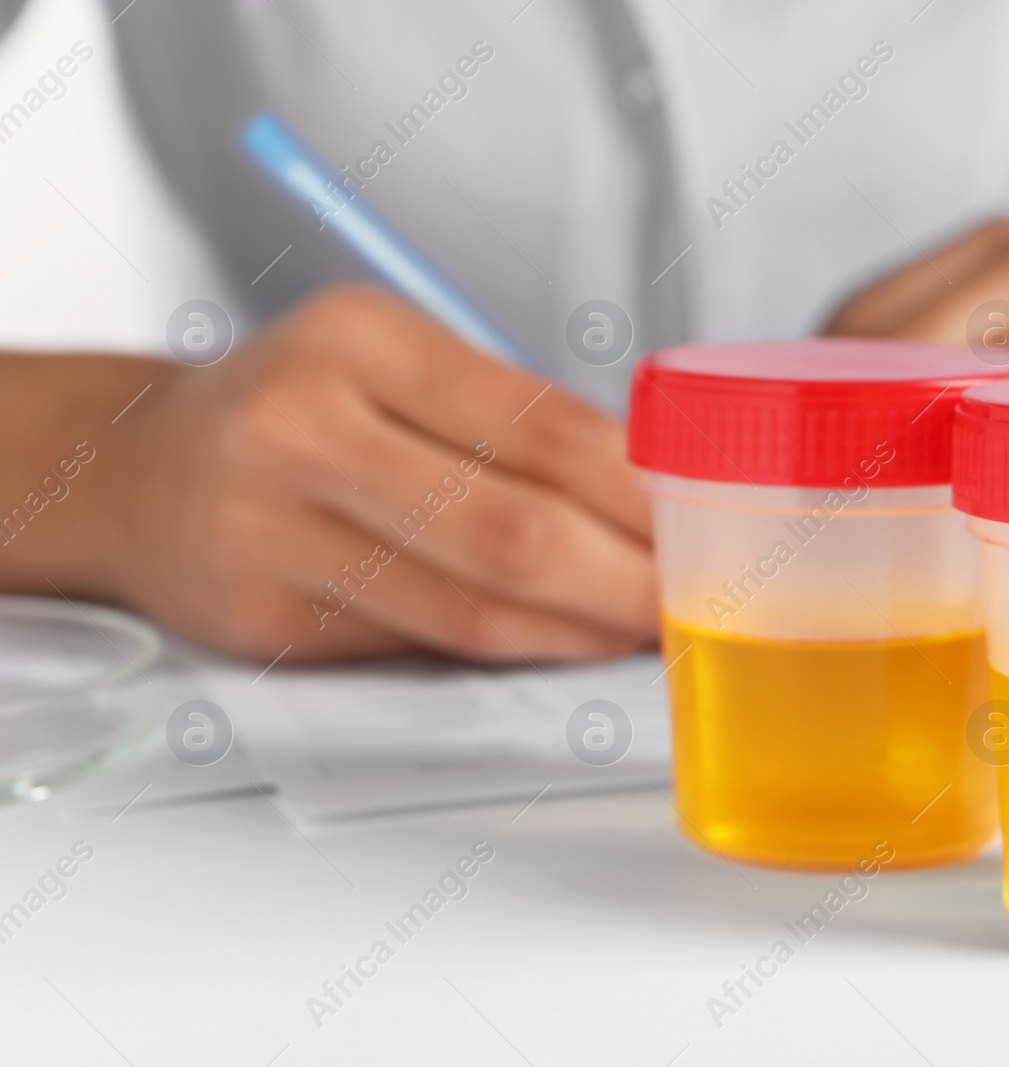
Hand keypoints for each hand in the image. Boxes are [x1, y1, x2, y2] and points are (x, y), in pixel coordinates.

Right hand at [101, 285, 656, 662]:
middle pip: (514, 533)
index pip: (544, 428)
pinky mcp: (262, 621)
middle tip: (689, 602)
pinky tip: (558, 643)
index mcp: (359, 339)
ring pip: (472, 611)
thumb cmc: (302, 409)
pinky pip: (423, 649)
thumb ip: (508, 419)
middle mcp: (302, 428)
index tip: (701, 526)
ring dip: (580, 633)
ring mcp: (269, 532)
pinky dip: (511, 652)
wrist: (139, 471)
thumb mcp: (394, 362)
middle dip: (627, 582)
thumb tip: (653, 497)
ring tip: (640, 630)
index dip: (643, 495)